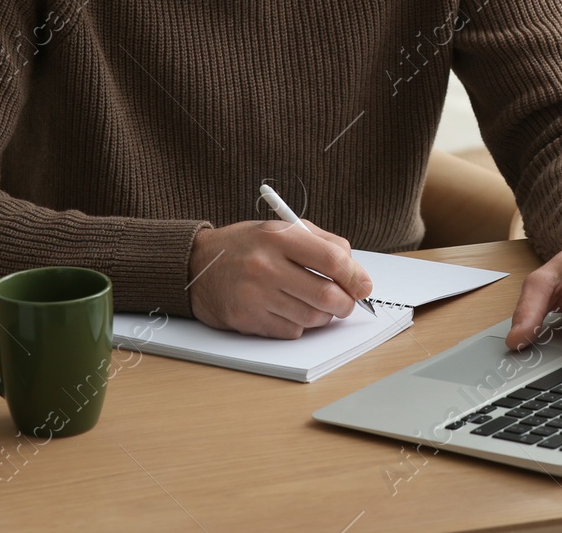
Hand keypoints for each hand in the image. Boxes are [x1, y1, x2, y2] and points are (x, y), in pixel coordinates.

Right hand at [187, 219, 372, 338]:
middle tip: (346, 302)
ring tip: (316, 304)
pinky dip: (300, 325)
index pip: (332, 259)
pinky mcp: (247, 319)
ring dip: (323, 316)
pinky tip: (290, 310)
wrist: (197, 265)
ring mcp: (255, 295)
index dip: (356, 276)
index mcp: (278, 237)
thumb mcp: (282, 230)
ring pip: (312, 317)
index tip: (364, 285)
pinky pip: (292, 331)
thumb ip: (323, 244)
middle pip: (326, 294)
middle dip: (345, 303)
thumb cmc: (248, 246)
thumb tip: (358, 274)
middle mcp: (265, 266)